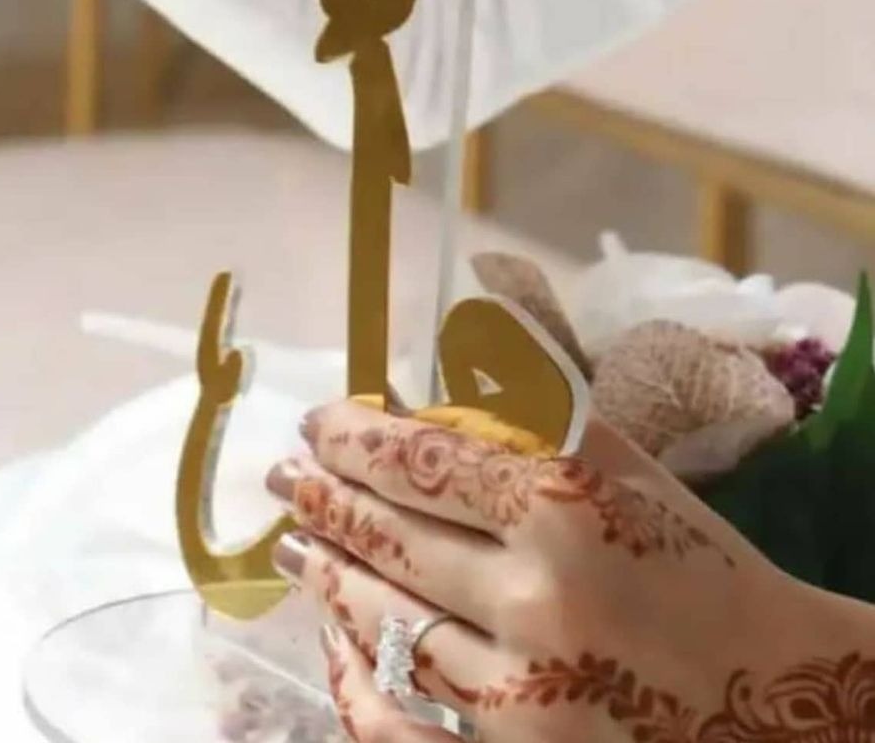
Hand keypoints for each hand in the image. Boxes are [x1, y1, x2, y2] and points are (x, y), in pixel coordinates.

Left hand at [266, 400, 874, 741]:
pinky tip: (334, 638)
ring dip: (327, 577)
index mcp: (567, 509)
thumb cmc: (694, 564)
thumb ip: (534, 403)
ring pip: (382, 625)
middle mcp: (536, 600)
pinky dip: (354, 676)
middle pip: (390, 538)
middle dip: (324, 498)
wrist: (773, 699)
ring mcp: (520, 698)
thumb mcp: (624, 465)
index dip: (356, 437)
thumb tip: (448, 352)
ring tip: (296, 544)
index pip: (424, 461)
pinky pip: (397, 723)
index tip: (319, 424)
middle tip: (284, 475)